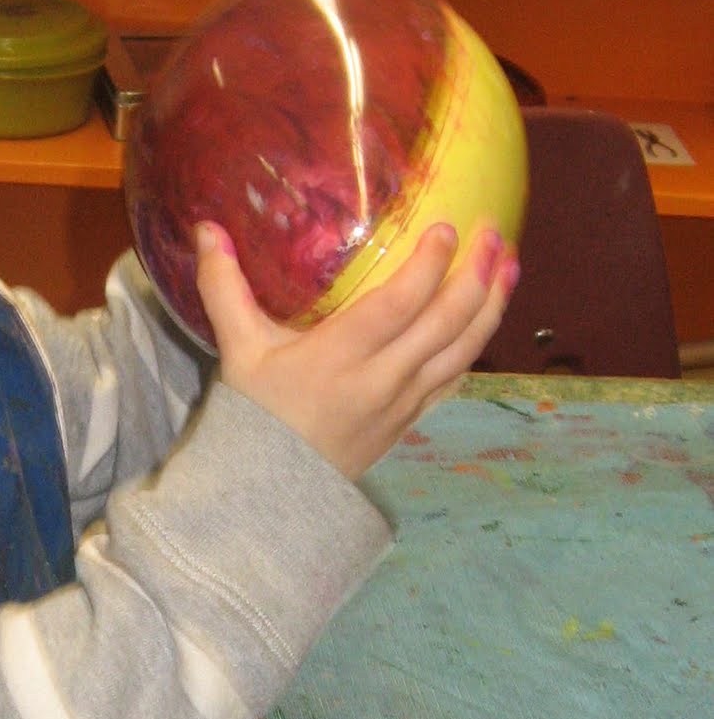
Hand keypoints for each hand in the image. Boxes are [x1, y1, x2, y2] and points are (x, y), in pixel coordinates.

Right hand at [194, 221, 517, 479]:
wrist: (270, 491)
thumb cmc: (255, 413)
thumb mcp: (237, 349)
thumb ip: (224, 286)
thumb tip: (207, 228)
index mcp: (338, 356)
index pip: (399, 304)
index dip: (429, 265)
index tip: (449, 227)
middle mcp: (381, 378)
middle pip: (446, 323)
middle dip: (478, 274)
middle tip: (495, 232)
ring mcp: (403, 402)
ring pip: (463, 350)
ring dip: (492, 305)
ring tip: (510, 263)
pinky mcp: (412, 419)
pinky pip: (456, 378)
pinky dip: (477, 344)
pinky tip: (488, 316)